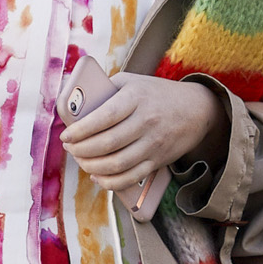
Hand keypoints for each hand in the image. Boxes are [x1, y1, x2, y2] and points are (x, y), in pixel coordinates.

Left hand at [60, 75, 223, 192]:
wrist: (196, 110)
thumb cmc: (155, 93)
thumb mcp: (132, 81)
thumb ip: (105, 90)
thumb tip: (75, 106)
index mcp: (136, 98)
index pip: (104, 117)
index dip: (81, 130)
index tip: (66, 136)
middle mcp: (146, 122)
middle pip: (108, 144)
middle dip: (82, 150)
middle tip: (70, 148)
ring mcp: (153, 144)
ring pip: (117, 164)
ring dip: (92, 167)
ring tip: (81, 160)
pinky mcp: (157, 161)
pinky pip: (130, 178)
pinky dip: (109, 182)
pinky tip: (97, 176)